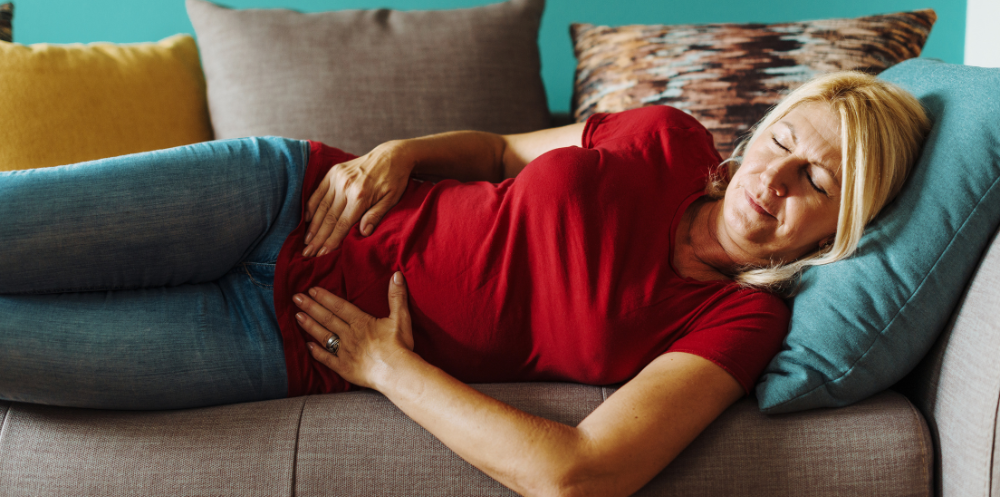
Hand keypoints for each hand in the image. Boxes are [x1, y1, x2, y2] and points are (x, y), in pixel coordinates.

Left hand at [292, 272, 414, 388]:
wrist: (396, 373)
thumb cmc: (399, 345)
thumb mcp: (401, 317)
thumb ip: (397, 296)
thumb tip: (396, 275)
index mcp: (361, 322)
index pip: (339, 307)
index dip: (324, 297)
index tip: (311, 290)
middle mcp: (349, 335)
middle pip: (327, 319)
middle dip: (310, 307)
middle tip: (295, 298)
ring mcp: (344, 352)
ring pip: (324, 336)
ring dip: (309, 325)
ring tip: (297, 316)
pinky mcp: (344, 368)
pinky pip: (327, 359)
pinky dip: (317, 353)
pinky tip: (308, 346)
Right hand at [303, 141, 412, 256]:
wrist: (392, 154)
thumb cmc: (395, 180)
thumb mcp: (392, 199)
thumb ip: (376, 215)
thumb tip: (364, 233)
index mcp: (361, 196)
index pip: (342, 224)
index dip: (331, 241)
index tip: (322, 254)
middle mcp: (346, 186)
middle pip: (328, 218)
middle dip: (318, 238)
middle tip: (308, 253)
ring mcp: (338, 178)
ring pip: (321, 206)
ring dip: (312, 226)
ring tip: (306, 241)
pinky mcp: (334, 172)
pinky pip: (318, 191)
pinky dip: (311, 206)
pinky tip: (307, 220)